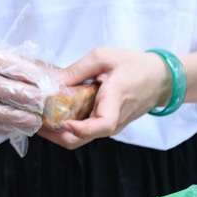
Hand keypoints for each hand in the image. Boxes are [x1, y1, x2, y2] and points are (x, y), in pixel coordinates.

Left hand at [41, 47, 175, 149]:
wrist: (161, 79)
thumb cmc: (134, 65)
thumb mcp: (104, 57)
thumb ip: (77, 69)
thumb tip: (52, 82)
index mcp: (115, 100)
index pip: (102, 125)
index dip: (81, 129)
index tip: (64, 122)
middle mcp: (113, 119)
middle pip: (81, 139)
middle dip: (54, 135)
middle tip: (34, 120)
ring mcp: (111, 126)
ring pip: (81, 138)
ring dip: (59, 131)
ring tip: (40, 116)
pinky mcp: (109, 125)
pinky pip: (86, 131)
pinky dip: (68, 126)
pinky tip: (56, 113)